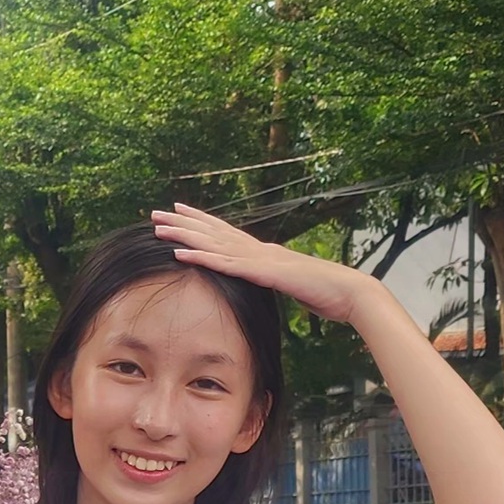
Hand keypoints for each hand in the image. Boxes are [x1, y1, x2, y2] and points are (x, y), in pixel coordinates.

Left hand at [151, 201, 374, 323]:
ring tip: (158, 228)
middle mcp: (259, 249)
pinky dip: (201, 258)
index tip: (179, 211)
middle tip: (155, 213)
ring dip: (184, 236)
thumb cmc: (324, 292)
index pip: (226, 232)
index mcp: (264, 252)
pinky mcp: (264, 272)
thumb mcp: (290, 285)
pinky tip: (179, 254)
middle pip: (214, 232)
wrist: (348, 292)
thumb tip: (264, 281)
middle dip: (183, 222)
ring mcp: (260, 258)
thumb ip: (274, 280)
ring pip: (214, 244)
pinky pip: (226, 265)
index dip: (201, 220)